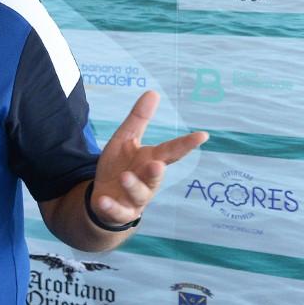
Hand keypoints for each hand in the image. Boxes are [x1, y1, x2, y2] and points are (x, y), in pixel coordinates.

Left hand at [90, 91, 207, 227]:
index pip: (171, 152)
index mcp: (150, 161)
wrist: (104, 199)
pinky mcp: (119, 212)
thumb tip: (153, 92)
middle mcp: (147, 181)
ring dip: (133, 185)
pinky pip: (116, 211)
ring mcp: (134, 199)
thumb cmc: (121, 167)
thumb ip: (139, 119)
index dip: (186, 144)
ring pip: (139, 194)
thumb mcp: (125, 140)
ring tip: (125, 176)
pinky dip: (110, 206)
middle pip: (155, 176)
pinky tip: (102, 200)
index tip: (202, 135)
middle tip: (156, 164)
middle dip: (156, 171)